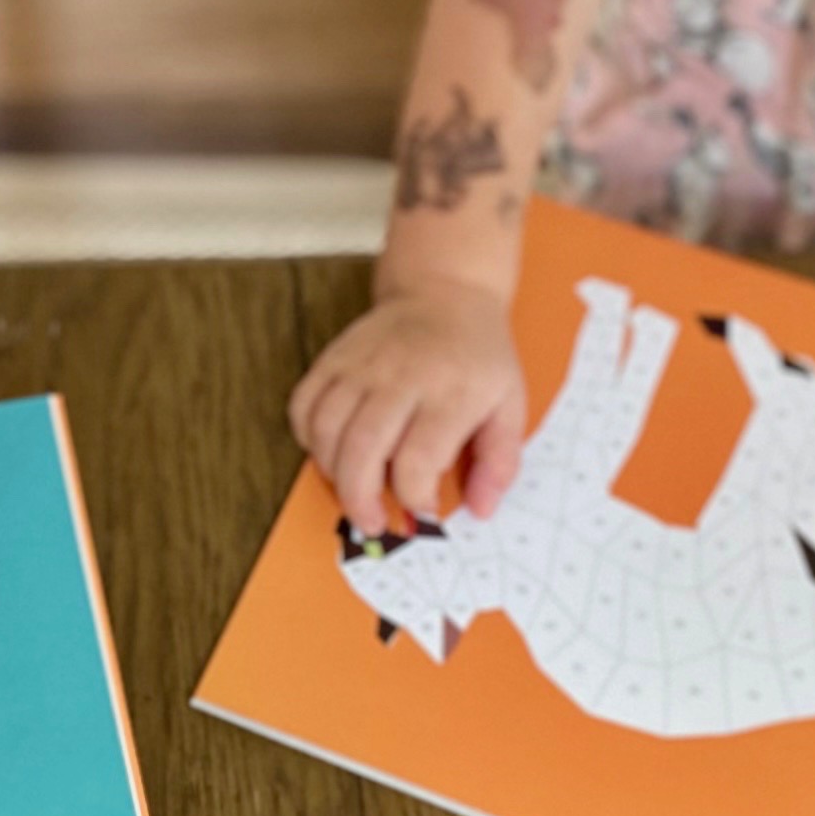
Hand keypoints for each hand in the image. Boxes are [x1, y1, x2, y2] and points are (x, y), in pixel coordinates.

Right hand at [291, 275, 529, 533]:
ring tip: (352, 493)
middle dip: (361, 499)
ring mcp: (362, 364)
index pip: (419, 459)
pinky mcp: (334, 357)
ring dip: (332, 474)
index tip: (424, 510)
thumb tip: (480, 511)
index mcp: (450, 391)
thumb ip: (500, 461)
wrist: (445, 291)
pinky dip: (308, 438)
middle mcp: (401, 376)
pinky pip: (304, 405)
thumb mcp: (510, 404)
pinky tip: (331, 453)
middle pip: (363, 448)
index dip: (416, 498)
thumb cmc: (479, 357)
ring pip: (326, 430)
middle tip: (373, 523)